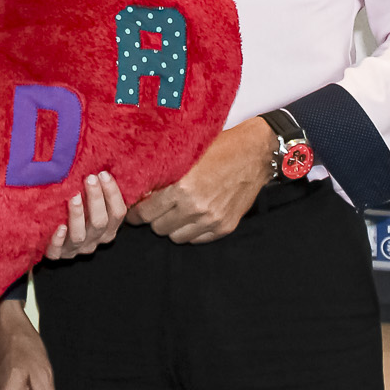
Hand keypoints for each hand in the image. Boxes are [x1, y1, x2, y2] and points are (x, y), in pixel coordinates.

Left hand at [43, 172, 125, 259]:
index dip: (113, 194)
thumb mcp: (92, 204)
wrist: (51, 238)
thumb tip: (107, 166)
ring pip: (80, 235)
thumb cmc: (77, 213)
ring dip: (78, 215)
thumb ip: (100, 190)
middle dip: (96, 199)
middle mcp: (94, 240)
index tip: (103, 174)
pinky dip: (58, 240)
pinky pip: (56, 251)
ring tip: (74, 197)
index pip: (118, 213)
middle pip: (100, 223)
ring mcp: (75, 249)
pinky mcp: (56, 254)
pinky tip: (59, 227)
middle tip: (90, 179)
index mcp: (107, 229)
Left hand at [126, 117, 273, 242]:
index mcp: (181, 188)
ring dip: (173, 227)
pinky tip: (192, 217)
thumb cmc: (218, 149)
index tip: (135, 212)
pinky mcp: (225, 227)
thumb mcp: (185, 157)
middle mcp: (195, 207)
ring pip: (177, 237)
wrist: (253, 154)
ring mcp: (212, 220)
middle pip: (159, 228)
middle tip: (156, 210)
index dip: (137, 214)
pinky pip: (197, 240)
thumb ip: (162, 177)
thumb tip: (140, 194)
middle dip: (154, 219)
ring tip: (175, 213)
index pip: (146, 214)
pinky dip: (191, 231)